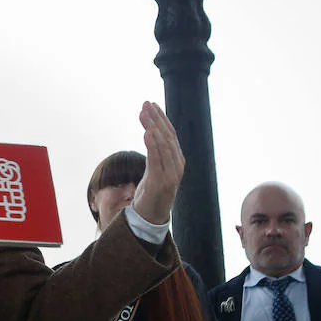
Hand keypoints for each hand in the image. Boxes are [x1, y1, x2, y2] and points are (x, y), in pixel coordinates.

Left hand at [131, 101, 184, 224]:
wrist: (151, 217)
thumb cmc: (151, 191)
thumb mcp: (154, 168)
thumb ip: (156, 152)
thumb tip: (151, 132)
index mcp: (176, 160)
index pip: (170, 134)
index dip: (161, 118)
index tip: (151, 104)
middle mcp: (177, 165)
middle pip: (167, 136)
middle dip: (156, 118)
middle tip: (145, 103)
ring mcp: (171, 174)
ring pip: (163, 146)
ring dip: (153, 127)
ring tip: (143, 114)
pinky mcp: (162, 183)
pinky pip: (157, 161)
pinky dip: (153, 145)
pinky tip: (147, 133)